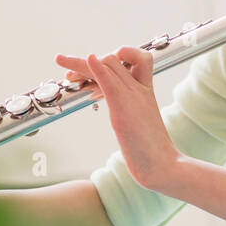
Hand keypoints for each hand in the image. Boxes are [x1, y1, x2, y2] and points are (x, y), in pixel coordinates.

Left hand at [55, 46, 177, 190]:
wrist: (163, 166)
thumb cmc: (152, 152)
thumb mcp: (142, 125)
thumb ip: (133, 114)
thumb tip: (126, 121)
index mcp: (146, 91)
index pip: (135, 60)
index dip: (114, 60)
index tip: (93, 73)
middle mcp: (140, 89)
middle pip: (114, 60)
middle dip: (86, 62)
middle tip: (64, 65)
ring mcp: (132, 96)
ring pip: (108, 64)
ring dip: (81, 63)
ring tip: (62, 63)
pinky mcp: (123, 108)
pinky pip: (109, 81)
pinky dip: (96, 68)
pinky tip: (89, 59)